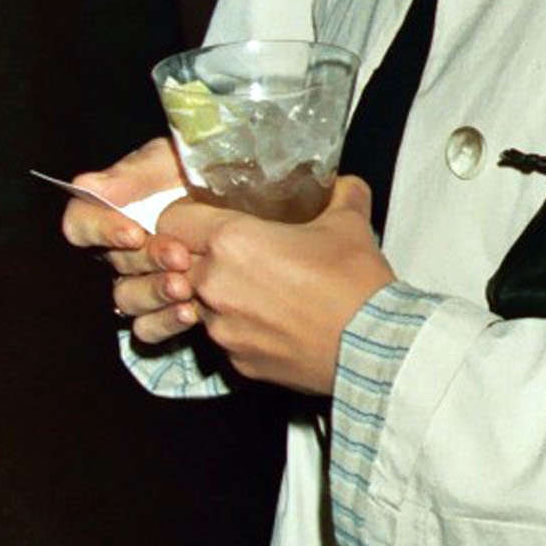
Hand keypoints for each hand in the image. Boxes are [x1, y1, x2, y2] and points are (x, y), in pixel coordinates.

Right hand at [60, 138, 198, 346]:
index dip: (101, 230)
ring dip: (154, 292)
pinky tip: (190, 312)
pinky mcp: (165, 307)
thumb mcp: (172, 161)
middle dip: (146, 259)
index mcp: (115, 211)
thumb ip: (133, 174)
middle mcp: (124, 248)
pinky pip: (147, 327)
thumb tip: (88, 186)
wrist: (250, 201)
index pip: (82, 223)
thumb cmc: (204, 174)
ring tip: (185, 287)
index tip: (133, 233)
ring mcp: (143, 280)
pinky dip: (165, 322)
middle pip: (113, 263)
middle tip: (179, 256)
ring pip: (127, 298)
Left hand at [153, 176, 394, 395]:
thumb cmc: (354, 283)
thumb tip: (338, 184)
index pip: (172, 219)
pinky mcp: (235, 361)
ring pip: (197, 302)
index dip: (186, 215)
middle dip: (196, 255)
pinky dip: (238, 327)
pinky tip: (271, 321)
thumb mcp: (348, 221)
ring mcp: (220, 328)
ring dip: (215, 294)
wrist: (374, 347)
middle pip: (176, 263)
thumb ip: (336, 193)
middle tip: (231, 252)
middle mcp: (213, 285)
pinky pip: (222, 337)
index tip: (205, 217)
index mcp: (229, 242)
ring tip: (255, 289)